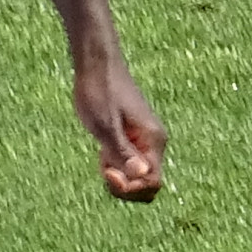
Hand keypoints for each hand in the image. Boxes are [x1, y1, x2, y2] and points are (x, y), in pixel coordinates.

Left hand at [74, 58, 165, 202]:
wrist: (96, 64)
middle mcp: (154, 143)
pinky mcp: (133, 138)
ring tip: (101, 155)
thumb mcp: (105, 125)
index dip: (130, 187)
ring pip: (137, 177)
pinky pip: (129, 165)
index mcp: (153, 140)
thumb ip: (123, 152)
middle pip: (147, 184)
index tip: (107, 172)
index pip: (152, 183)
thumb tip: (142, 175)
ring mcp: (144, 141)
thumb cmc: (99, 91)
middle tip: (104, 168)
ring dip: (118, 177)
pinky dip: (115, 167)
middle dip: (125, 186)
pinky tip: (101, 152)